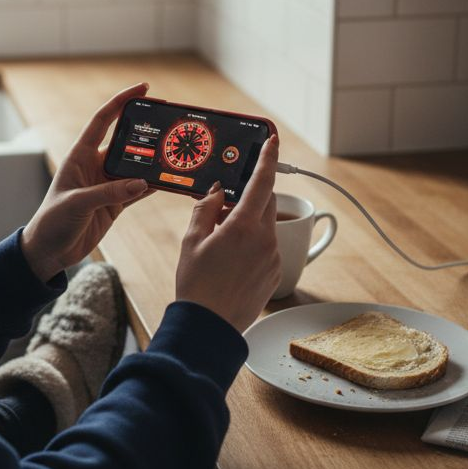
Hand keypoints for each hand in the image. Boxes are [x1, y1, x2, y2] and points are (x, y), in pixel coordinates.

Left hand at [20, 83, 154, 280]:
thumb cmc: (52, 222)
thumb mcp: (77, 203)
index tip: (142, 88)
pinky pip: (138, 190)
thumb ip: (109, 192)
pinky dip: (153, 186)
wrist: (48, 252)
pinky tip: (169, 179)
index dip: (121, 102)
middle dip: (145, 131)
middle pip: (125, 142)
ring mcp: (106, 185)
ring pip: (135, 166)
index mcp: (80, 156)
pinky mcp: (114, 204)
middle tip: (168, 122)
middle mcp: (95, 166)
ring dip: (152, 160)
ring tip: (175, 151)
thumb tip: (141, 183)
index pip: (103, 120)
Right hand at [174, 135, 280, 331]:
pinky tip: (230, 259)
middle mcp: (266, 239)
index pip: (261, 182)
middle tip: (222, 204)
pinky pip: (267, 247)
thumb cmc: (196, 285)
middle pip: (265, 202)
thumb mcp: (192, 241)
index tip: (273, 141)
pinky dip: (252, 243)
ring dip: (248, 222)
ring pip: (265, 226)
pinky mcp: (275, 273)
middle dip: (248, 196)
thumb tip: (214, 192)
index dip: (268, 158)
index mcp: (244, 226)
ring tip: (220, 240)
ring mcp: (273, 258)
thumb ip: (205, 210)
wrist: (209, 327)